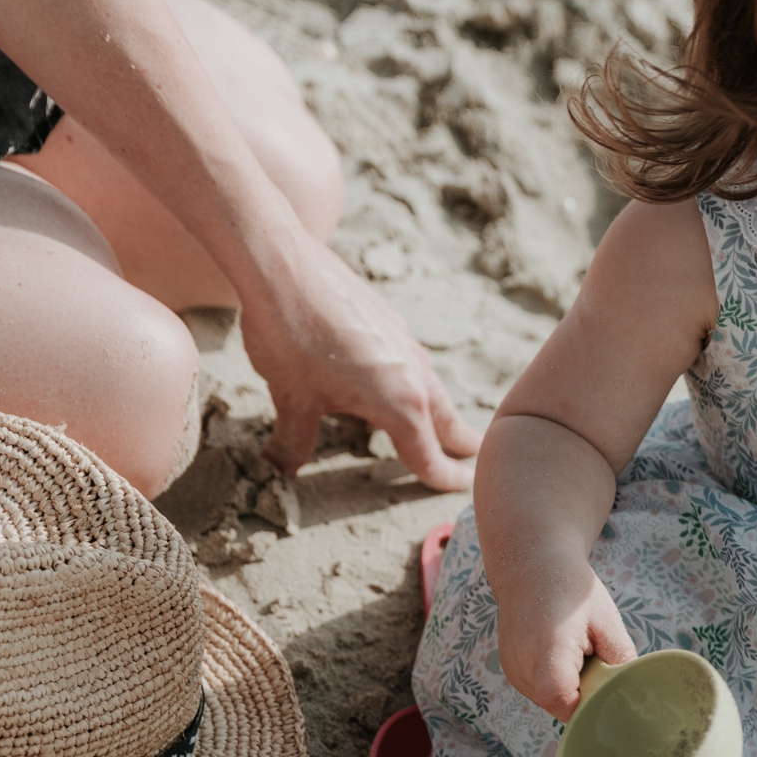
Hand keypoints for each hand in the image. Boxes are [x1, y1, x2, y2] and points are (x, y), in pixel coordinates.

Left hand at [240, 239, 481, 489]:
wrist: (285, 268)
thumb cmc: (291, 338)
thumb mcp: (292, 400)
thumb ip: (293, 441)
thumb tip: (280, 469)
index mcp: (400, 404)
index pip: (428, 455)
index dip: (443, 477)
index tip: (461, 489)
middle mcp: (414, 374)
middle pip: (446, 419)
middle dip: (461, 442)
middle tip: (476, 456)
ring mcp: (405, 342)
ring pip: (431, 387)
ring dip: (438, 409)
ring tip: (439, 420)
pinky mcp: (389, 320)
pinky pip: (410, 359)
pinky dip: (412, 377)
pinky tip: (392, 373)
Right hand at [492, 556, 637, 720]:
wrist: (532, 566)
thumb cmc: (572, 590)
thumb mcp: (607, 619)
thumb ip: (620, 659)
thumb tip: (632, 692)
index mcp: (547, 648)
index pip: (560, 700)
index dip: (587, 705)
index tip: (605, 689)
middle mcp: (522, 664)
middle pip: (559, 706)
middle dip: (585, 695)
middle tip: (597, 661)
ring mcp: (513, 671)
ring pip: (550, 701)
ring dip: (571, 688)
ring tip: (577, 651)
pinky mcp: (512, 672)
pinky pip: (541, 690)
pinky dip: (558, 681)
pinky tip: (563, 653)